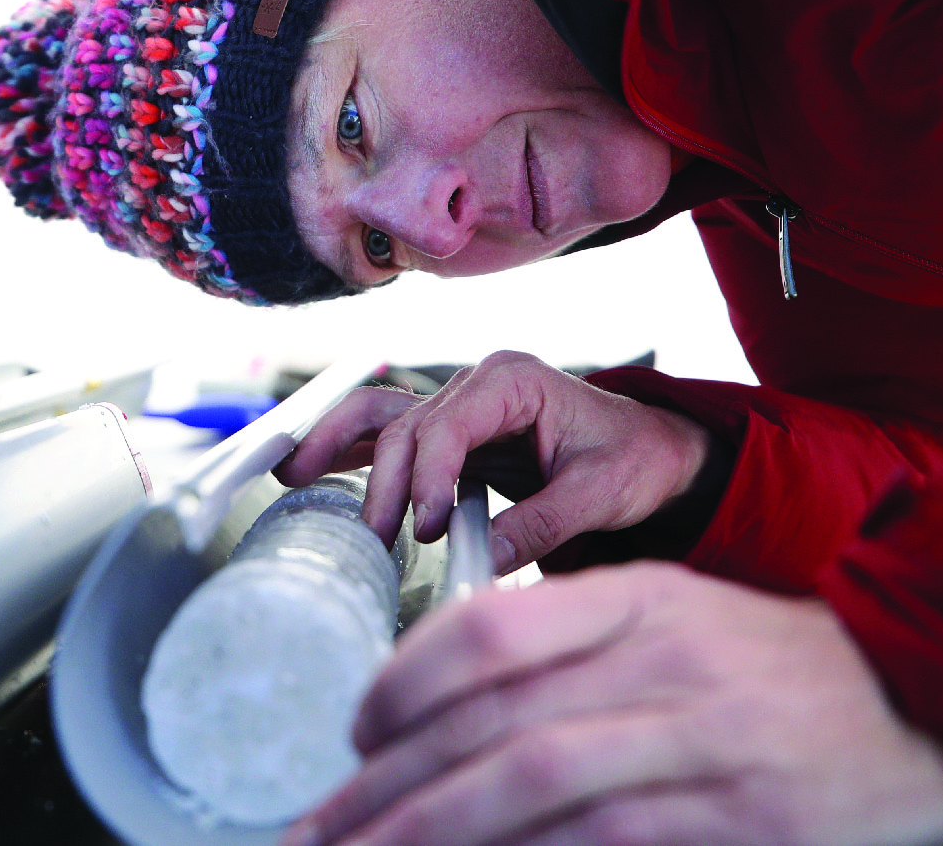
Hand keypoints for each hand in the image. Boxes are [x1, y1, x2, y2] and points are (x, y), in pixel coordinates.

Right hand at [275, 351, 711, 570]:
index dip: (428, 473)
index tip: (426, 528)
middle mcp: (477, 383)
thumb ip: (543, 523)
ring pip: (382, 418)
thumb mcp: (601, 492)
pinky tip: (307, 469)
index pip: (449, 421)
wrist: (649, 451)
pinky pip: (386, 432)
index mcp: (515, 380)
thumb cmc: (632, 460)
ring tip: (294, 477)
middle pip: (408, 425)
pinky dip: (347, 447)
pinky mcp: (448, 433)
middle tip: (382, 540)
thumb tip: (484, 561)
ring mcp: (457, 404)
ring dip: (338, 447)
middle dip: (386, 482)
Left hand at [281, 562, 942, 845]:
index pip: (491, 629)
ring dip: (428, 828)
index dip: (402, 683)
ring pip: (532, 781)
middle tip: (319, 827)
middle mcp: (666, 660)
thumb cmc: (791, 672)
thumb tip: (458, 716)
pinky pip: (606, 837)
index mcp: (644, 599)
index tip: (356, 734)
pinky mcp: (741, 816)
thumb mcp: (686, 625)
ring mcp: (706, 738)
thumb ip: (581, 651)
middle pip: (491, 719)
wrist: (937, 705)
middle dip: (388, 783)